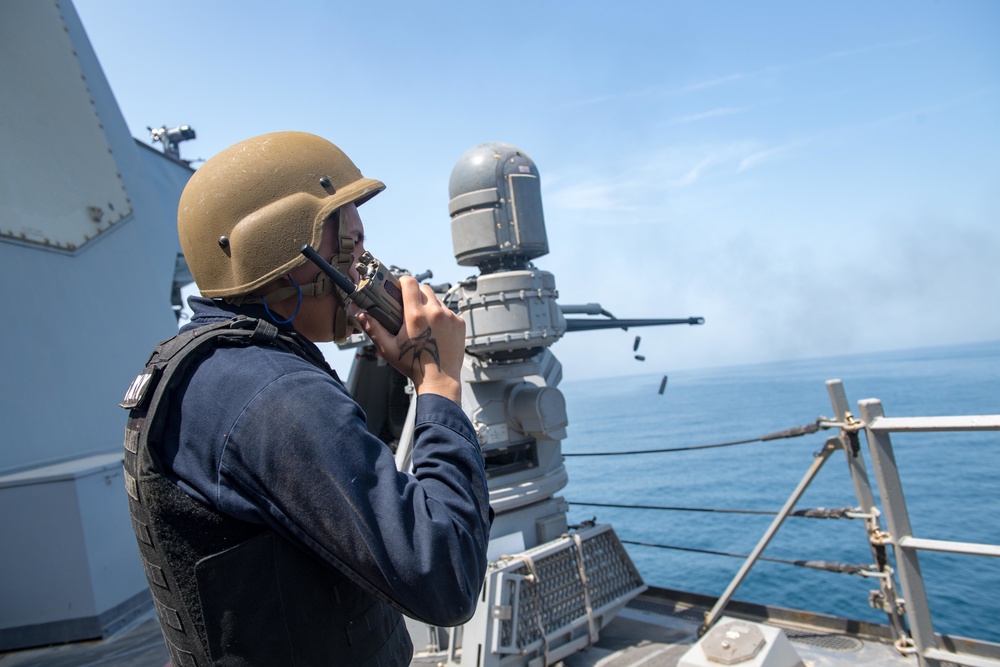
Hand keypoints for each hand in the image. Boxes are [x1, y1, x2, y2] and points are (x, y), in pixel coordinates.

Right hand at [355, 276, 464, 402]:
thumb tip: (361, 315)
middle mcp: (435, 312)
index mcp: (416, 316)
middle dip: (415, 294)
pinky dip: (441, 316)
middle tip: (408, 306)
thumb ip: (373, 329)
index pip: (410, 282)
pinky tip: (435, 329)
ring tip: (422, 321)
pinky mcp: (459, 323)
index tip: (399, 286)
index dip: (403, 281)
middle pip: (424, 288)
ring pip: (437, 300)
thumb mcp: (388, 348)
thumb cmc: (413, 365)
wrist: (440, 380)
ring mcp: (450, 317)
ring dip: (428, 305)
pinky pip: (448, 311)